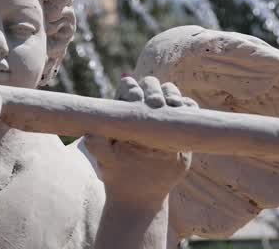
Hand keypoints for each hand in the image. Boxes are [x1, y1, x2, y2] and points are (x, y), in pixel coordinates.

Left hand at [86, 75, 194, 205]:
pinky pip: (188, 110)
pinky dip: (190, 106)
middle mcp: (144, 108)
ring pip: (170, 94)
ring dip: (173, 94)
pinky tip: (189, 109)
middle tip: (156, 103)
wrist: (140, 192)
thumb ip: (97, 146)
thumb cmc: (117, 172)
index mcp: (124, 111)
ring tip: (175, 104)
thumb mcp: (105, 160)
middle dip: (153, 89)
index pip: (128, 88)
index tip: (135, 98)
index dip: (131, 88)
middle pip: (150, 86)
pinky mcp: (180, 127)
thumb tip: (89, 133)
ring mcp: (163, 116)